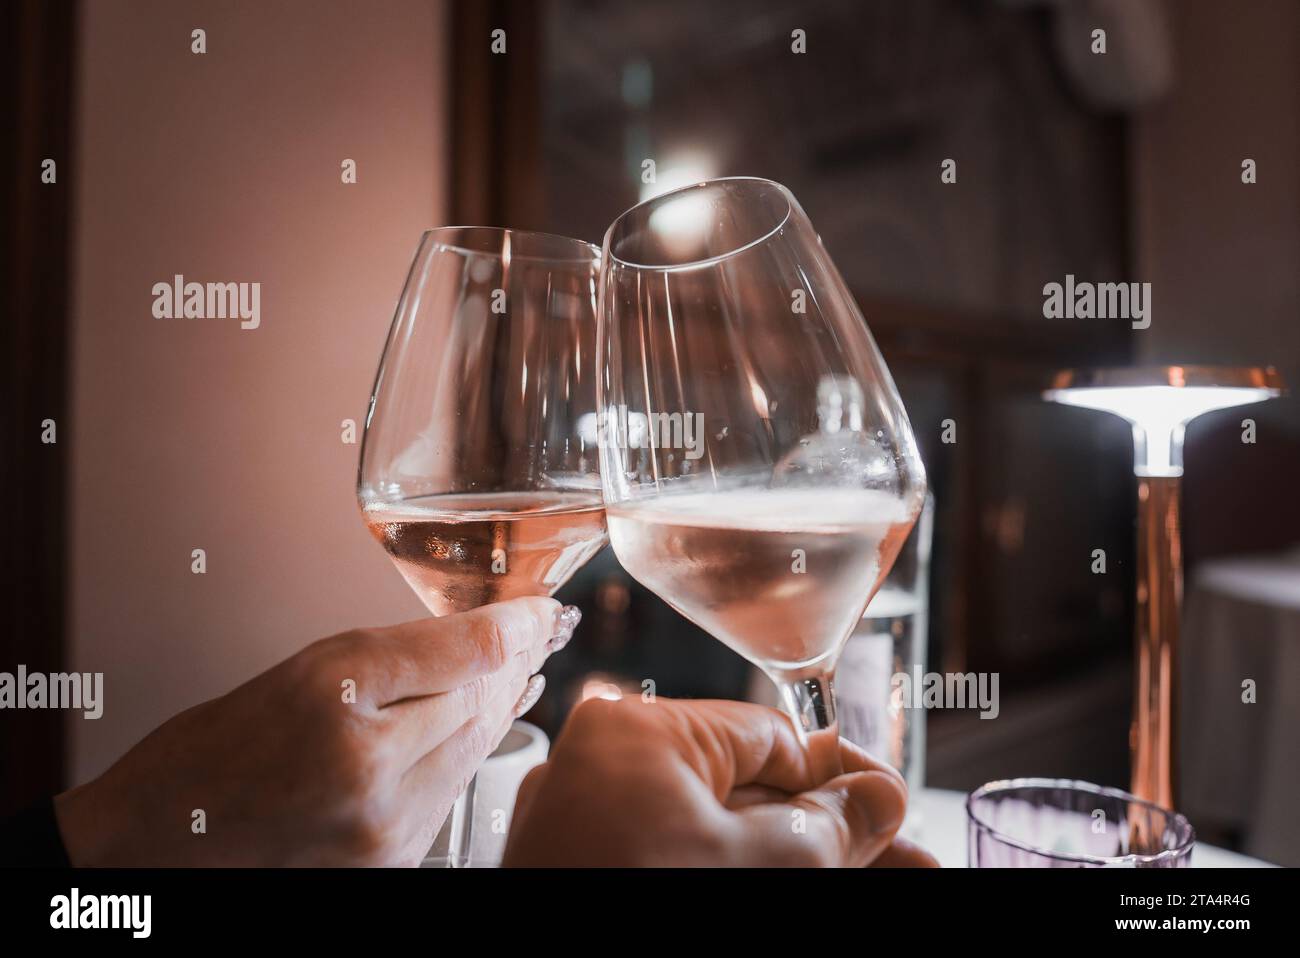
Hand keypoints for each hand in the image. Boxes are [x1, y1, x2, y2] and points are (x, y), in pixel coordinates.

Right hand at [53, 597, 579, 866]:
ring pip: (477, 746)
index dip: (519, 624)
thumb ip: (400, 650)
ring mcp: (385, 826)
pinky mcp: (394, 859)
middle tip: (546, 630)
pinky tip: (481, 722)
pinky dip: (470, 751)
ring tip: (527, 666)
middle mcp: (368, 770)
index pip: (468, 651)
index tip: (544, 609)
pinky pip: (452, 790)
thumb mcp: (305, 669)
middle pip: (483, 700)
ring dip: (503, 703)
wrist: (169, 844)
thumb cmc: (217, 753)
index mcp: (337, 701)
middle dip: (518, 661)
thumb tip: (487, 635)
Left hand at [503, 696, 938, 866]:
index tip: (892, 804)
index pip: (768, 736)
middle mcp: (604, 774)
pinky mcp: (593, 872)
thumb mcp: (762, 864)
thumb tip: (879, 796)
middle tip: (906, 860)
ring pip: (720, 838)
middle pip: (751, 793)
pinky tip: (812, 880)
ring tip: (888, 879)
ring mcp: (591, 834)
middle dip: (831, 831)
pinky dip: (741, 871)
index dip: (843, 774)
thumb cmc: (649, 911)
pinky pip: (681, 860)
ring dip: (799, 861)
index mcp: (635, 735)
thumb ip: (830, 826)